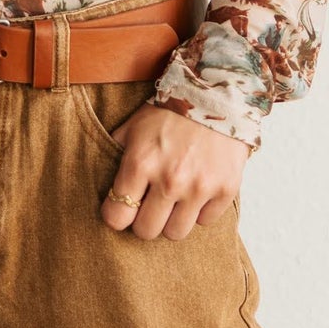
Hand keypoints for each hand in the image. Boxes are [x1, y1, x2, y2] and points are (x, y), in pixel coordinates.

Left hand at [100, 107, 251, 238]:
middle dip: (144, 221)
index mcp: (141, 163)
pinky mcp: (225, 190)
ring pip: (176, 233)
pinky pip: (205, 221)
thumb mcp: (134, 127)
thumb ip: (116, 154)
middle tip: (149, 207)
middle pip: (146, 231)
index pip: (117, 217)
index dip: (117, 215)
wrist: (218, 94)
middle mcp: (170, 179)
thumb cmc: (171, 111)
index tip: (122, 209)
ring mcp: (200, 187)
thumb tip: (103, 183)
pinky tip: (198, 191)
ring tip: (174, 203)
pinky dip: (200, 211)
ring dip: (172, 221)